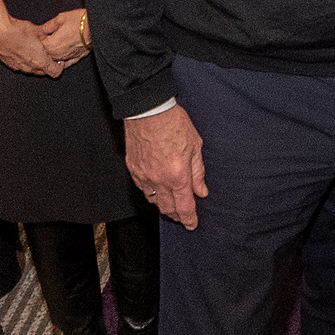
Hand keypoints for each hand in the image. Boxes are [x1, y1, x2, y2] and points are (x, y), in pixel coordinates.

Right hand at [0, 6, 62, 77]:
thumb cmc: (17, 31)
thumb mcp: (37, 31)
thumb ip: (45, 37)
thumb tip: (49, 37)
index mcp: (40, 61)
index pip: (56, 72)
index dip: (59, 65)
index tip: (58, 58)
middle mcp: (30, 68)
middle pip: (43, 72)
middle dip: (46, 63)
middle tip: (46, 52)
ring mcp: (19, 68)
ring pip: (31, 70)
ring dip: (34, 63)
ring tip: (32, 50)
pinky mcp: (9, 64)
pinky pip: (20, 66)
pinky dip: (23, 61)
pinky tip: (21, 50)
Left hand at [35, 7, 90, 67]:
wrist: (97, 26)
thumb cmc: (80, 21)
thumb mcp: (60, 18)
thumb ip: (48, 26)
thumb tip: (43, 29)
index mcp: (51, 45)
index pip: (38, 46)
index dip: (39, 40)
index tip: (42, 34)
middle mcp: (58, 54)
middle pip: (46, 55)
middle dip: (46, 47)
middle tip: (49, 38)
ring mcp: (67, 57)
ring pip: (55, 59)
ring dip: (54, 53)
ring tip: (58, 42)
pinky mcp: (77, 58)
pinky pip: (66, 62)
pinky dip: (64, 58)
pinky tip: (64, 52)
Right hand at [128, 103, 209, 229]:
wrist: (149, 110)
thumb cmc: (173, 123)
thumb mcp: (195, 146)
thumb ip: (198, 172)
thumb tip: (201, 191)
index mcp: (177, 176)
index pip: (184, 207)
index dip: (189, 219)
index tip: (192, 224)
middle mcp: (159, 180)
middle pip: (167, 208)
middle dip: (176, 215)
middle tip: (183, 217)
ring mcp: (144, 176)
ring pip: (153, 200)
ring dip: (163, 205)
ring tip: (171, 205)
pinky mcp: (133, 168)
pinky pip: (142, 188)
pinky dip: (151, 193)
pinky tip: (156, 190)